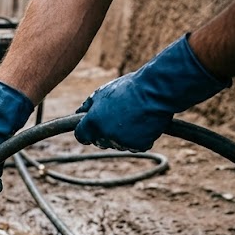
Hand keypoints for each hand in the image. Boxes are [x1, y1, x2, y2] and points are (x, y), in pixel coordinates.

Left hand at [75, 34, 229, 151]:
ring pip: (118, 144)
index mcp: (92, 122)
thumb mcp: (103, 92)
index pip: (81, 136)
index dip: (86, 132)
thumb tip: (78, 113)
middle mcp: (105, 135)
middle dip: (104, 133)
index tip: (91, 128)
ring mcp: (122, 142)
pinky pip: (135, 146)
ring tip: (132, 116)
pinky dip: (138, 138)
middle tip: (117, 117)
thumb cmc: (129, 89)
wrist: (156, 91)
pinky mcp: (139, 145)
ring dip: (122, 136)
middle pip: (100, 141)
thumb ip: (87, 105)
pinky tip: (143, 123)